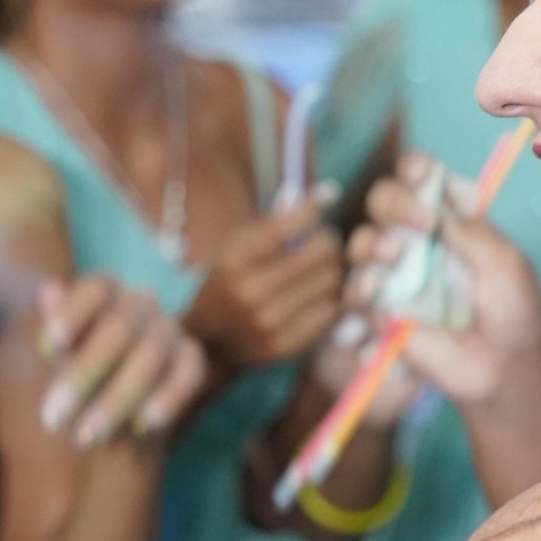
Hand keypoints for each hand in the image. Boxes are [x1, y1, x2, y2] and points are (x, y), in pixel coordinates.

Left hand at [36, 276, 206, 446]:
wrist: (113, 414)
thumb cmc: (80, 378)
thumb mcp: (62, 361)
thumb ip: (58, 336)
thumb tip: (47, 290)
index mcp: (106, 294)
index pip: (95, 289)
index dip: (74, 312)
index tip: (50, 343)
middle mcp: (141, 305)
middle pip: (119, 328)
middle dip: (85, 374)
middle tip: (53, 418)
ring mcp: (170, 331)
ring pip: (150, 357)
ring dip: (118, 399)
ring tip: (88, 436)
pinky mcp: (192, 361)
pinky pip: (187, 376)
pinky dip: (168, 400)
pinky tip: (144, 426)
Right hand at [184, 188, 343, 373]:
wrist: (208, 341)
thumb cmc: (229, 280)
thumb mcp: (236, 244)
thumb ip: (276, 221)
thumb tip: (328, 194)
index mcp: (234, 261)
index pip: (285, 228)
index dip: (313, 208)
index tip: (327, 197)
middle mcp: (251, 292)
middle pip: (320, 252)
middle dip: (327, 240)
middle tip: (322, 241)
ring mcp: (269, 323)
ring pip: (332, 280)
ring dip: (331, 270)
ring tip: (319, 270)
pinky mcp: (285, 346)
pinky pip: (332, 311)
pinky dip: (331, 298)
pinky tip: (318, 295)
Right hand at [338, 152, 540, 411]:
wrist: (504, 369)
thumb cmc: (512, 310)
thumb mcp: (503, 264)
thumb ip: (469, 232)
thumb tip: (432, 202)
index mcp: (449, 217)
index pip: (419, 177)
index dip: (414, 170)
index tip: (421, 176)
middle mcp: (415, 239)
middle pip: (382, 201)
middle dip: (394, 204)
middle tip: (420, 226)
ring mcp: (394, 275)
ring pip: (360, 244)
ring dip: (373, 247)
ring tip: (395, 261)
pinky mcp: (380, 312)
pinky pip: (355, 297)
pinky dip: (363, 294)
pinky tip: (380, 299)